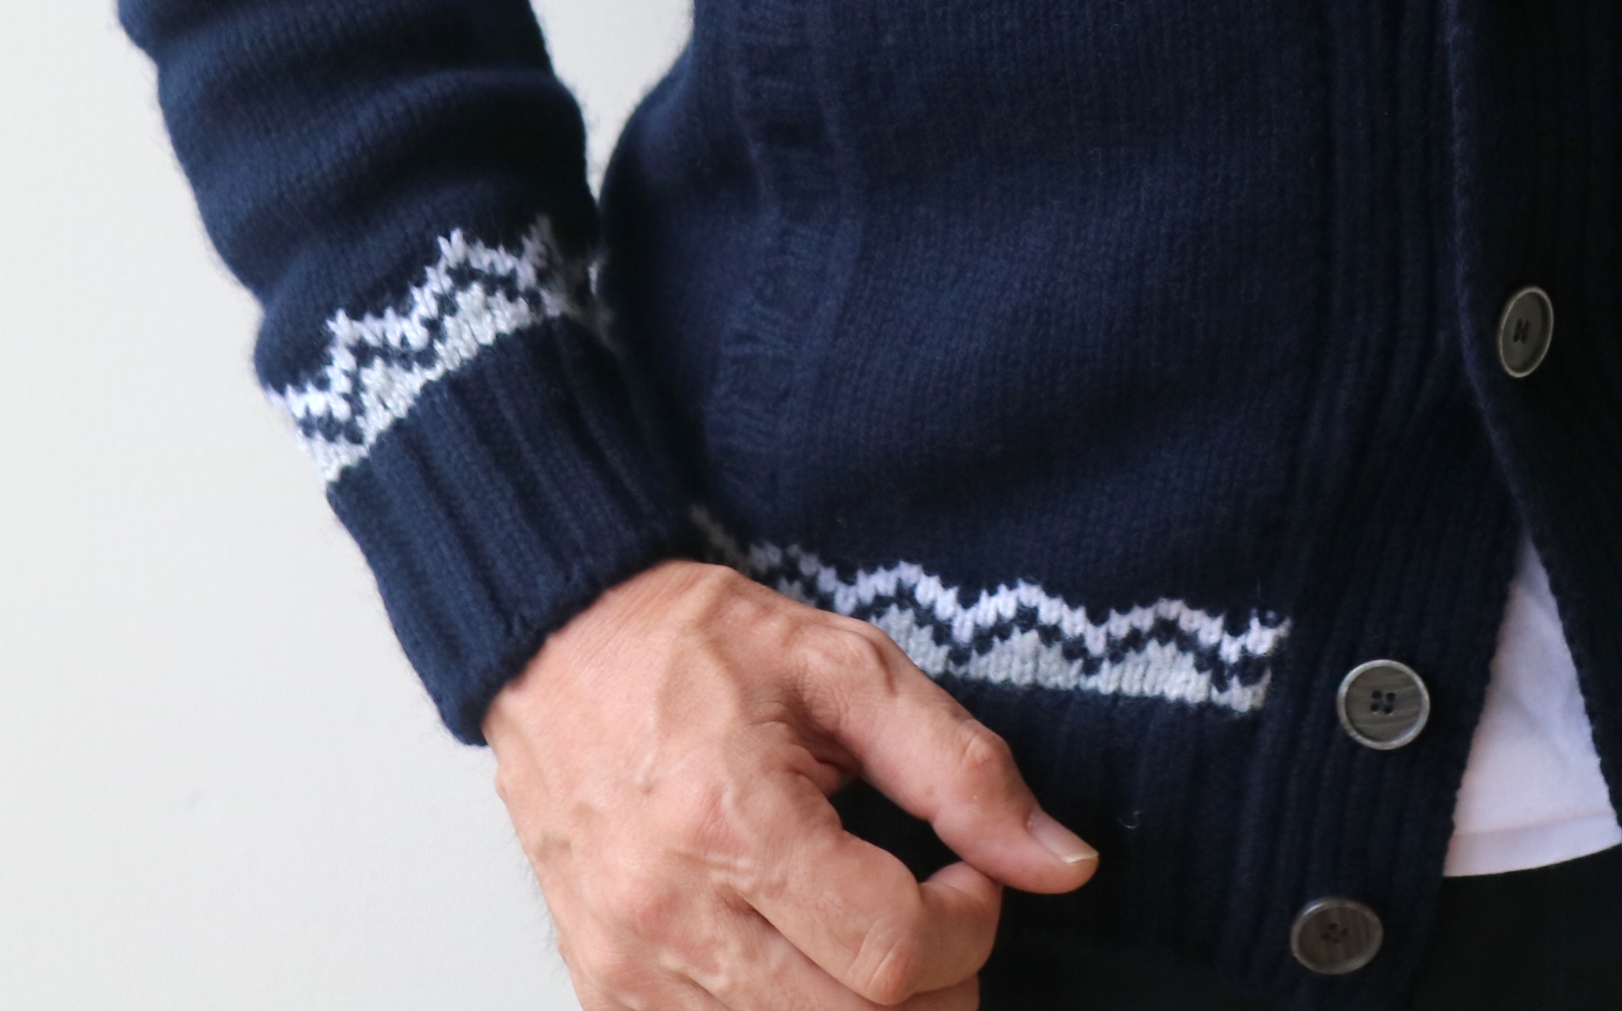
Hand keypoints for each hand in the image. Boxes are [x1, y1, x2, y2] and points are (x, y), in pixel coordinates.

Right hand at [484, 559, 1098, 1009]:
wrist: (561, 651)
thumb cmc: (700, 647)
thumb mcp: (850, 668)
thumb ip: (963, 769)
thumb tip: (1060, 861)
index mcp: (732, 827)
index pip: (894, 951)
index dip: (971, 921)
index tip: (972, 869)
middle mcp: (668, 921)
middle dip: (938, 981)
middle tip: (941, 908)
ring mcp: (627, 974)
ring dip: (872, 1007)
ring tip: (881, 930)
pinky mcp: (607, 996)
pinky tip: (814, 957)